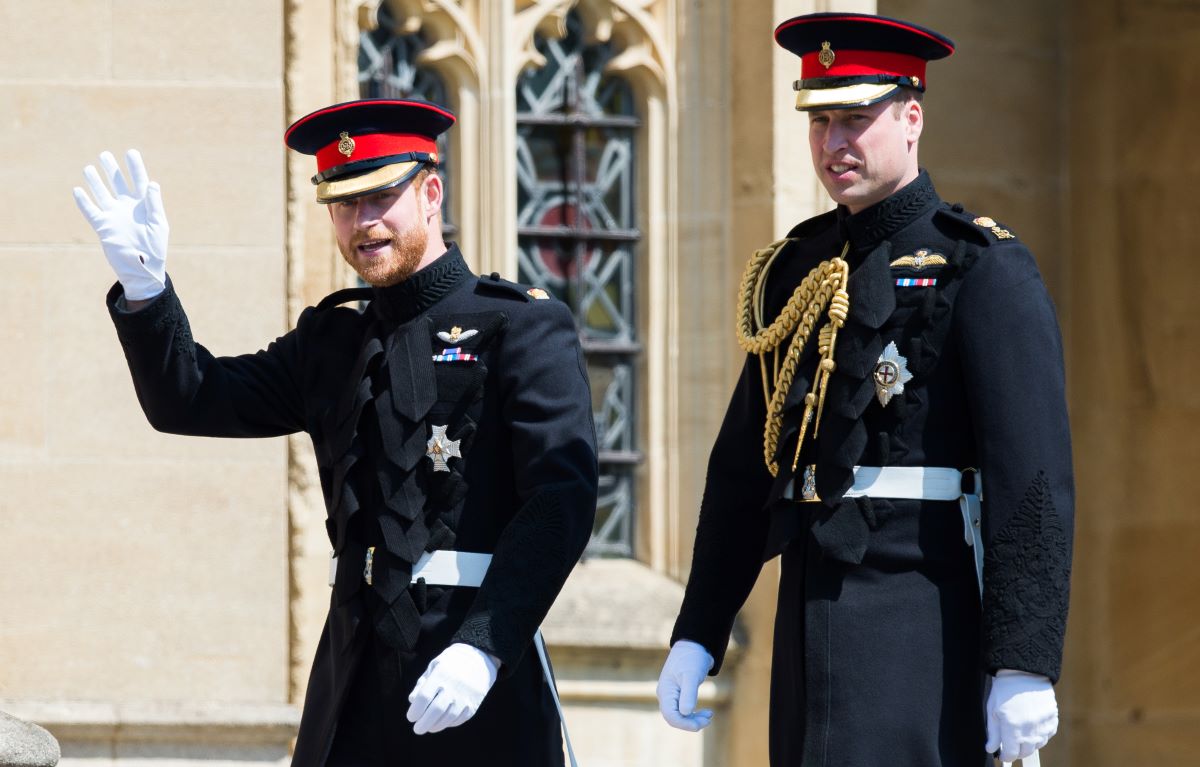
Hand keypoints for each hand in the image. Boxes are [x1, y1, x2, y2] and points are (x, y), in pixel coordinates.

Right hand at [73, 149, 168, 300]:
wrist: (142, 270)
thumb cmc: (155, 249)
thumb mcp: (159, 224)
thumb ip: (154, 203)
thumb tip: (152, 183)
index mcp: (143, 205)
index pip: (139, 181)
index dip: (135, 167)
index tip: (130, 152)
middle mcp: (127, 208)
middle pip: (118, 183)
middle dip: (112, 169)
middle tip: (104, 155)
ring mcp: (114, 216)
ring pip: (102, 193)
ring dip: (96, 181)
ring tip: (90, 168)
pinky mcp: (103, 227)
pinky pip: (91, 211)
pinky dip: (84, 201)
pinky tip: (78, 190)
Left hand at [406, 643, 499, 734]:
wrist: (480, 658)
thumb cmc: (452, 662)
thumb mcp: (434, 665)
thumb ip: (422, 683)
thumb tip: (412, 700)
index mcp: (440, 674)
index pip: (424, 697)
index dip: (415, 710)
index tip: (411, 717)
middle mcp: (453, 686)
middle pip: (435, 711)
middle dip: (423, 724)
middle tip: (417, 729)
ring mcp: (465, 696)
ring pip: (448, 718)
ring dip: (436, 726)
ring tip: (429, 727)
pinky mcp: (473, 704)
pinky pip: (460, 719)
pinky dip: (449, 723)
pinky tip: (443, 722)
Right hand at [656, 639, 714, 730]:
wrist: (694, 645)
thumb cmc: (692, 658)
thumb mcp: (691, 675)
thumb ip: (688, 694)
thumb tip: (685, 713)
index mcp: (666, 692)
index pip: (670, 716)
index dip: (684, 724)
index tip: (700, 725)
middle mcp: (666, 695)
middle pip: (675, 718)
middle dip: (691, 722)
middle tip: (708, 719)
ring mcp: (672, 695)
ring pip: (681, 716)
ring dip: (694, 719)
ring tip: (709, 715)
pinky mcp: (680, 694)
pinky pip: (685, 710)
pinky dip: (695, 714)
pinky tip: (707, 712)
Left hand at [986, 669, 1057, 762]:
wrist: (1023, 672)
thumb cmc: (1005, 689)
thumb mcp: (992, 709)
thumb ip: (993, 732)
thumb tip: (991, 748)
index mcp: (1012, 726)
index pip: (1011, 753)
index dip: (1006, 756)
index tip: (1003, 754)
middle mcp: (1030, 728)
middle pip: (1025, 752)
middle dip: (1017, 751)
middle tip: (1011, 744)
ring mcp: (1043, 723)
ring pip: (1038, 745)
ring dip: (1030, 744)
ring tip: (1022, 734)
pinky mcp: (1053, 718)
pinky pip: (1048, 735)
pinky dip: (1041, 735)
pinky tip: (1033, 727)